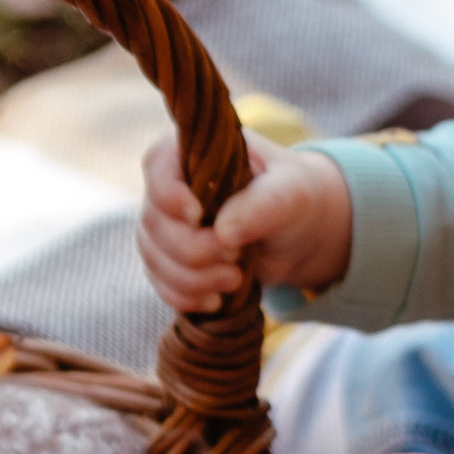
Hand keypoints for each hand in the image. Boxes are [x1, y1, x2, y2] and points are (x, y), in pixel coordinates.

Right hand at [136, 131, 352, 314]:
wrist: (300, 232)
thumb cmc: (294, 196)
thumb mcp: (291, 192)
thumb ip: (262, 204)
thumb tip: (223, 233)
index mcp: (193, 152)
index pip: (158, 167)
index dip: (170, 197)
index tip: (199, 217)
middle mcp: (171, 187)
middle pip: (153, 222)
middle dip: (193, 250)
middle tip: (236, 257)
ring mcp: (166, 226)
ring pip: (154, 258)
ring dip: (192, 279)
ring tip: (235, 279)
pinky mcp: (171, 260)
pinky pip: (161, 283)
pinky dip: (185, 297)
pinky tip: (215, 301)